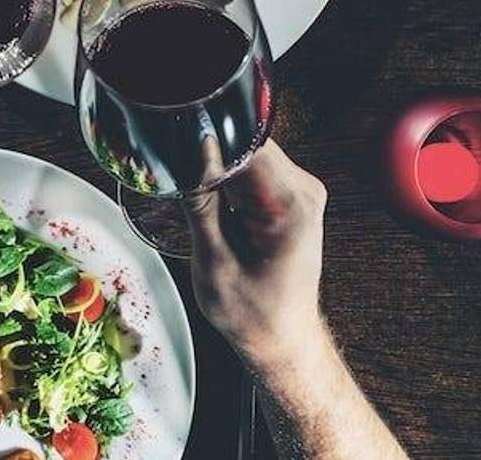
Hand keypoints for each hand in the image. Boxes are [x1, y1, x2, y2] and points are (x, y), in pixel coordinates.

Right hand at [183, 141, 327, 361]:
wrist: (282, 337)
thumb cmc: (252, 312)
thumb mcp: (213, 260)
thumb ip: (200, 201)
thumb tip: (190, 151)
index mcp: (290, 205)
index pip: (243, 144)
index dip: (205, 144)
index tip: (177, 157)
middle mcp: (303, 190)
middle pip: (245, 143)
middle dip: (209, 159)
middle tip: (187, 195)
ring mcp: (300, 190)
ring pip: (245, 153)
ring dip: (218, 173)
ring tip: (209, 213)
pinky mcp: (290, 194)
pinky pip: (252, 169)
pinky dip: (228, 182)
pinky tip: (220, 212)